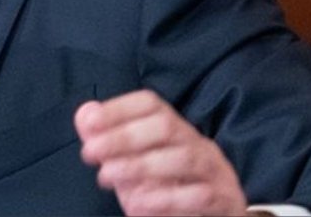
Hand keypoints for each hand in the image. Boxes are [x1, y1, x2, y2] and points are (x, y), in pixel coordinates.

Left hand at [74, 89, 246, 215]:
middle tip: (91, 154)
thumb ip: (109, 141)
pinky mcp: (224, 199)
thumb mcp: (134, 165)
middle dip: (124, 137)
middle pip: (166, 126)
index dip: (117, 109)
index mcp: (175, 129)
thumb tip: (85, 114)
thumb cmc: (170, 189)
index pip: (150, 104)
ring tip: (107, 177)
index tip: (89, 125)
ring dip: (139, 166)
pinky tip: (138, 206)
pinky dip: (165, 200)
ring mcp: (214, 170)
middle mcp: (197, 144)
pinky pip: (199, 195)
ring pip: (183, 157)